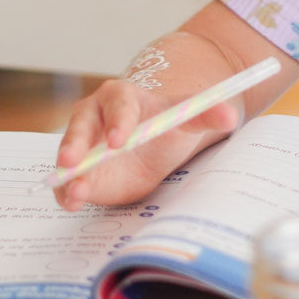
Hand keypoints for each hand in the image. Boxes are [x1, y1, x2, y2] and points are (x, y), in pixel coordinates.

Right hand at [51, 77, 240, 210]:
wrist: (156, 142)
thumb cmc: (167, 121)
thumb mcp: (188, 117)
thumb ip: (207, 114)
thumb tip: (231, 115)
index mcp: (119, 96)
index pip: (116, 106)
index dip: (117, 122)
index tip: (120, 141)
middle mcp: (92, 118)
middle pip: (79, 129)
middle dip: (75, 146)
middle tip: (72, 162)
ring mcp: (83, 147)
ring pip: (71, 158)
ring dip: (69, 175)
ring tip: (74, 192)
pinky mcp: (81, 173)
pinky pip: (68, 182)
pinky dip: (67, 192)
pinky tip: (72, 202)